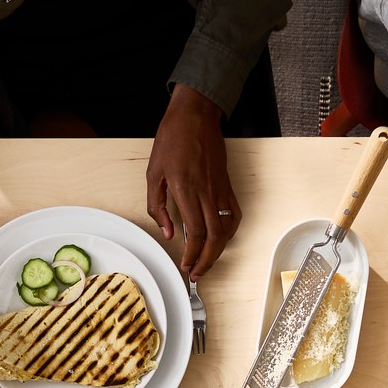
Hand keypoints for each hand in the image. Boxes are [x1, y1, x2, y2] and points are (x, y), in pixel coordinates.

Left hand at [147, 85, 240, 279]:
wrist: (195, 115)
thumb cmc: (172, 139)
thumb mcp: (153, 172)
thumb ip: (157, 205)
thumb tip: (169, 232)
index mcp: (186, 190)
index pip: (196, 232)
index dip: (192, 254)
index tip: (186, 265)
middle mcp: (206, 192)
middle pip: (213, 237)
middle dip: (206, 260)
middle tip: (196, 273)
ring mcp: (219, 189)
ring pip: (226, 229)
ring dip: (218, 251)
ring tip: (207, 262)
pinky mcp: (226, 184)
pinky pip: (234, 213)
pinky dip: (231, 231)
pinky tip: (222, 239)